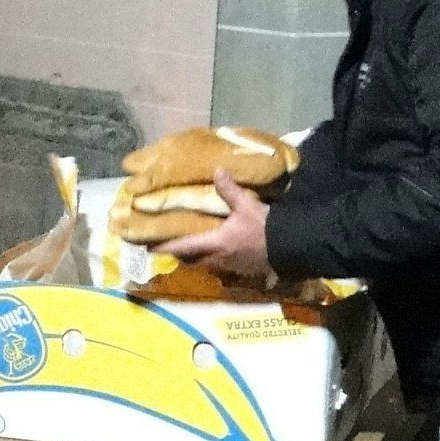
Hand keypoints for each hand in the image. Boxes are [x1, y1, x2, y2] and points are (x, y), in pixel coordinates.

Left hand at [152, 171, 272, 276]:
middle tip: (170, 246)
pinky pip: (222, 266)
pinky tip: (220, 251)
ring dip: (197, 257)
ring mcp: (231, 267)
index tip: (148, 248)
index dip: (165, 247)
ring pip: (206, 264)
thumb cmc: (265, 228)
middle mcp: (218, 259)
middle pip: (192, 260)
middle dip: (180, 254)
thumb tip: (216, 171)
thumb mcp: (247, 206)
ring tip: (192, 247)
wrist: (291, 248)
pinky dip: (215, 259)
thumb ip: (229, 190)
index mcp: (215, 243)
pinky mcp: (244, 270)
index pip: (183, 246)